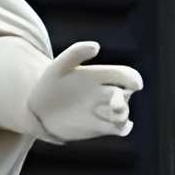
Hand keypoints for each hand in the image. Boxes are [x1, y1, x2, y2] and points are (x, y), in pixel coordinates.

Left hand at [28, 42, 142, 143]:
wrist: (39, 109)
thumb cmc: (50, 84)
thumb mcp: (59, 66)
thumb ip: (76, 53)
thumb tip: (96, 46)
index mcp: (100, 75)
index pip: (123, 74)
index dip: (132, 77)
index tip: (135, 84)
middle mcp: (106, 92)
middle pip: (124, 95)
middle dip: (122, 101)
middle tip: (114, 105)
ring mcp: (105, 110)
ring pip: (123, 112)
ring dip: (122, 115)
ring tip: (111, 115)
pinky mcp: (102, 126)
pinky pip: (118, 128)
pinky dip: (123, 128)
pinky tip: (122, 129)